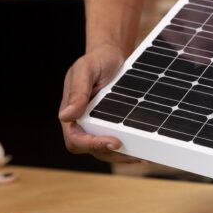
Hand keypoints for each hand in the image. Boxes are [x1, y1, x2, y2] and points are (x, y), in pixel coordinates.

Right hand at [58, 44, 139, 161]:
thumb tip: (65, 117)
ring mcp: (99, 127)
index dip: (92, 145)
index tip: (113, 142)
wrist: (112, 55)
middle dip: (114, 155)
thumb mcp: (85, 70)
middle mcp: (84, 125)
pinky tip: (147, 150)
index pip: (75, 140)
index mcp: (71, 115)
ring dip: (124, 157)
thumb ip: (77, 91)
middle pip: (94, 151)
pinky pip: (120, 142)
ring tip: (145, 155)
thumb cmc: (95, 60)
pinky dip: (132, 149)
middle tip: (135, 154)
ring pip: (109, 151)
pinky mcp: (114, 125)